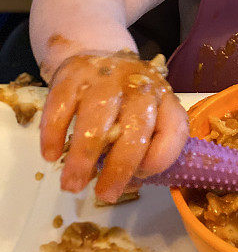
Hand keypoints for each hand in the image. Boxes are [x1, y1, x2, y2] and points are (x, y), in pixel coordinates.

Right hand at [40, 51, 188, 202]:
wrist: (101, 56)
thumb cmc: (126, 101)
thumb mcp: (146, 118)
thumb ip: (144, 149)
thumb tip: (129, 183)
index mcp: (164, 99)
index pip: (174, 127)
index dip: (160, 157)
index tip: (140, 177)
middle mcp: (139, 85)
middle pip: (135, 127)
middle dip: (119, 166)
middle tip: (104, 194)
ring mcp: (106, 78)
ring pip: (97, 117)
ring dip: (83, 156)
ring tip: (72, 185)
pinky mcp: (74, 74)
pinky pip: (62, 104)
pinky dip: (54, 133)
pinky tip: (51, 155)